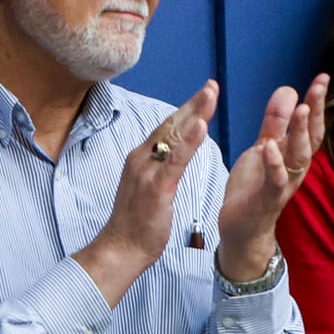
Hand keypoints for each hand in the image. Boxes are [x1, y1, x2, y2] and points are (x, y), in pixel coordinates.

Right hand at [76, 82, 216, 298]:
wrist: (120, 248)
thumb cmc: (138, 221)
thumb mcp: (150, 187)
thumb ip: (160, 168)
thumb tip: (171, 154)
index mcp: (141, 158)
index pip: (167, 127)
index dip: (187, 108)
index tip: (205, 91)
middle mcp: (141, 159)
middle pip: (170, 124)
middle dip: (192, 103)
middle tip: (212, 84)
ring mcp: (146, 172)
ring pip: (172, 137)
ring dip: (193, 113)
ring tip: (210, 94)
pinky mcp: (155, 188)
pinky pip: (174, 161)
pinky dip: (188, 142)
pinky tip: (200, 127)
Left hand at [217, 74, 327, 279]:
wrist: (242, 227)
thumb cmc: (255, 187)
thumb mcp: (264, 147)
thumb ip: (275, 122)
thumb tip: (289, 90)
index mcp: (294, 155)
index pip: (311, 125)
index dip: (318, 102)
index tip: (322, 77)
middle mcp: (295, 169)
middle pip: (311, 138)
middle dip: (316, 112)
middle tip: (318, 87)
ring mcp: (284, 184)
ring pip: (298, 158)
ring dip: (300, 134)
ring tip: (300, 110)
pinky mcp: (268, 199)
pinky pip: (275, 181)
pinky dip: (274, 164)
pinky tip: (269, 147)